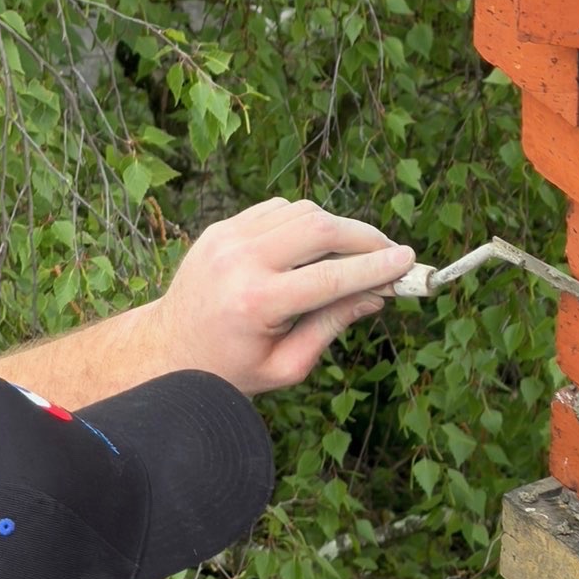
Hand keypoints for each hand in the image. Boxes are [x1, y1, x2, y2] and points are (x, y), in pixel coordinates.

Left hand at [148, 199, 416, 394]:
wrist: (170, 349)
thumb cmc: (232, 369)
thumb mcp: (288, 365)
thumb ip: (332, 326)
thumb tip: (377, 295)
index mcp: (257, 302)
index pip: (331, 275)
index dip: (375, 267)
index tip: (408, 260)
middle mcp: (240, 261)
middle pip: (319, 228)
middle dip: (364, 237)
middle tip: (392, 253)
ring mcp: (227, 237)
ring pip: (301, 212)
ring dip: (337, 228)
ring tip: (357, 254)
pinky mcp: (223, 227)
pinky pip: (279, 210)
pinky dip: (307, 223)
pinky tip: (318, 247)